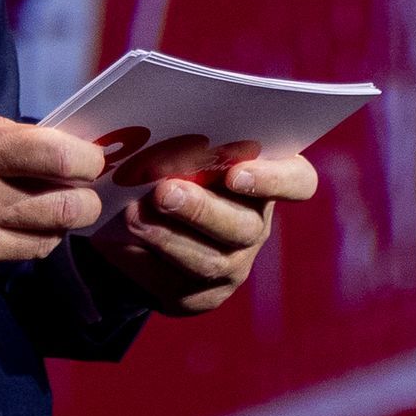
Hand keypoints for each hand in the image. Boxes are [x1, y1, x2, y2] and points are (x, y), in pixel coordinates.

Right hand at [0, 98, 108, 304]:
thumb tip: (39, 143)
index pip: (62, 159)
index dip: (88, 160)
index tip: (89, 161)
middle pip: (70, 211)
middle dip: (80, 200)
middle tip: (69, 193)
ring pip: (43, 246)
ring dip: (39, 229)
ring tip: (10, 213)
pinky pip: (0, 273)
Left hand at [93, 145, 316, 315]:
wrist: (141, 215)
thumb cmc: (169, 158)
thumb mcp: (181, 140)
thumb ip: (185, 133)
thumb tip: (156, 118)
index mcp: (266, 178)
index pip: (298, 181)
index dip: (275, 179)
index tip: (237, 172)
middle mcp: (255, 225)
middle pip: (244, 226)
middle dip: (201, 210)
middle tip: (164, 192)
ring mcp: (231, 266)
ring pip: (208, 261)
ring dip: (167, 237)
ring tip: (132, 216)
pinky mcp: (198, 297)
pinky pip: (174, 286)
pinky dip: (142, 262)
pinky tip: (117, 241)